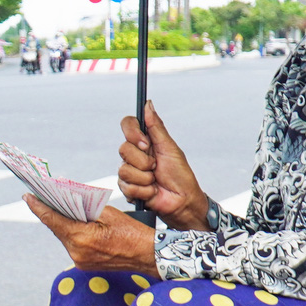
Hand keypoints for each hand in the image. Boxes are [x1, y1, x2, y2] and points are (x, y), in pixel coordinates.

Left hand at [27, 199, 159, 274]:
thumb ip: (86, 206)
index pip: (52, 219)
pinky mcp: (84, 264)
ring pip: (63, 236)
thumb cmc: (132, 232)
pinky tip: (71, 222)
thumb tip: (69, 198)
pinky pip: (71, 244)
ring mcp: (79, 260)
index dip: (38, 207)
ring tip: (56, 206)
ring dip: (60, 223)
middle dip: (49, 212)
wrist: (148, 255)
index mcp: (81, 237)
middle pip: (56, 228)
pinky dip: (70, 232)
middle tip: (39, 196)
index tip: (27, 196)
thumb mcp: (109, 212)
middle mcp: (76, 252)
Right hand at [118, 102, 210, 230]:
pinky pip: (127, 186)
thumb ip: (156, 127)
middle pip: (123, 149)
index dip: (133, 133)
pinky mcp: (128, 188)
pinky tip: (152, 191)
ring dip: (145, 178)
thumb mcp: (170, 148)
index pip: (128, 125)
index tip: (145, 143)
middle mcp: (134, 154)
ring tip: (155, 181)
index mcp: (144, 141)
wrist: (182, 201)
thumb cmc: (180, 174)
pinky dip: (144, 190)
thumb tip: (148, 104)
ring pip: (124, 170)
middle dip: (144, 161)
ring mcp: (130, 171)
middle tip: (156, 167)